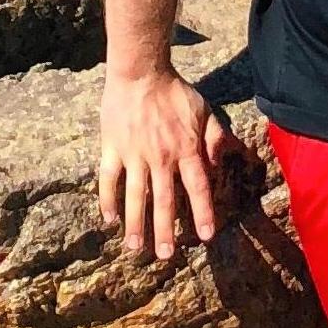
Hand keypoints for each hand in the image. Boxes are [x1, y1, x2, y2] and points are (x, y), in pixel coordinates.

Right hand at [98, 63, 236, 262]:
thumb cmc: (174, 90)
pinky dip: (108, 200)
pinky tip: (109, 219)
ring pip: (135, 196)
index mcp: (185, 149)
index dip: (203, 212)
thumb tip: (220, 162)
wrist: (141, 71)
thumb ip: (214, 138)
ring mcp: (134, 154)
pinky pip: (109, 179)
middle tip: (165, 255)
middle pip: (163, 201)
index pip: (197, 187)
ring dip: (135, 224)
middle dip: (164, 231)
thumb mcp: (203, 111)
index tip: (206, 235)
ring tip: (135, 248)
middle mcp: (161, 157)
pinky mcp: (112, 148)